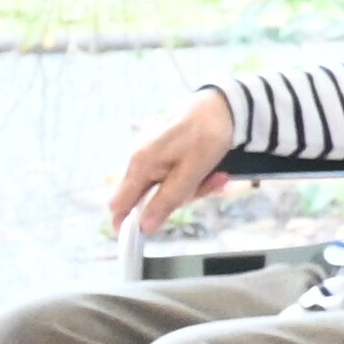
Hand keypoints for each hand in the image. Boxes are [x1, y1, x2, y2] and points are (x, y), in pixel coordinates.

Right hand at [101, 89, 239, 236]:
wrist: (224, 105)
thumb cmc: (206, 136)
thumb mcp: (191, 174)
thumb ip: (166, 201)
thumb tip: (144, 226)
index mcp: (140, 164)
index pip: (119, 203)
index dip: (126, 222)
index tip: (138, 238)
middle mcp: (139, 159)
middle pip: (147, 197)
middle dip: (177, 200)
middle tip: (206, 188)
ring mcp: (152, 154)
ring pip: (166, 187)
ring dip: (193, 188)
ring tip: (219, 177)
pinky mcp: (165, 151)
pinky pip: (175, 175)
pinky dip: (195, 177)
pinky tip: (216, 171)